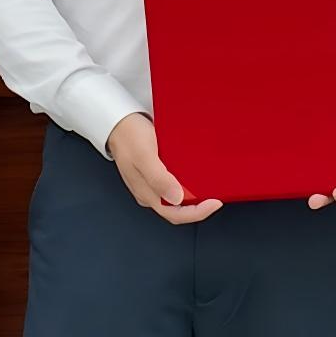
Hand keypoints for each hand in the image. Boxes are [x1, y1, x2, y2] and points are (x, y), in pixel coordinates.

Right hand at [105, 113, 220, 225]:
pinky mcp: (156, 173)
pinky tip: (197, 174)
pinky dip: (189, 183)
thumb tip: (176, 199)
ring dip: (195, 196)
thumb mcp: (144, 156)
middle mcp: (151, 193)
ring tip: (211, 187)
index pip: (175, 214)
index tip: (215, 202)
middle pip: (178, 209)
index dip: (197, 213)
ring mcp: (153, 183)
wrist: (118, 122)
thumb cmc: (129, 136)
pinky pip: (175, 184)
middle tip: (217, 196)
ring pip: (177, 198)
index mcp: (147, 194)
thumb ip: (158, 178)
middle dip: (199, 207)